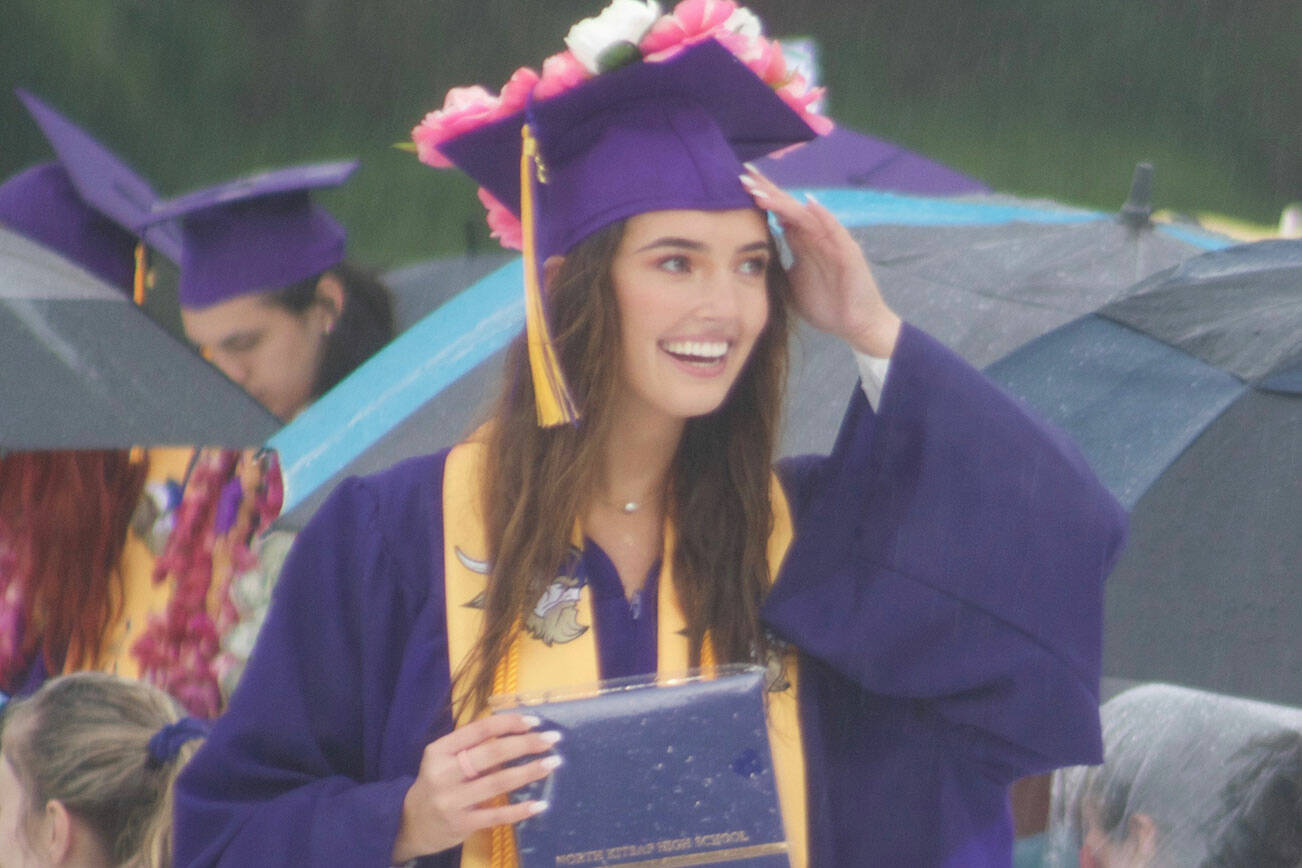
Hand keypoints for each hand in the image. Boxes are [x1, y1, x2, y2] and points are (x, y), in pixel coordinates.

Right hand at [391, 713, 561, 862]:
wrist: (409, 824)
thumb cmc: (436, 783)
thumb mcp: (444, 759)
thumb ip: (472, 746)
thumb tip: (518, 730)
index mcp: (440, 750)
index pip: (479, 729)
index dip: (508, 723)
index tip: (534, 721)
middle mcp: (443, 773)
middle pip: (491, 753)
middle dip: (525, 744)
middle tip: (552, 740)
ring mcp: (452, 800)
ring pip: (497, 782)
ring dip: (529, 772)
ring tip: (553, 763)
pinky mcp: (461, 824)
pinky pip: (496, 816)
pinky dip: (520, 810)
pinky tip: (540, 804)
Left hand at [741, 165, 900, 357]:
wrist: (855, 325)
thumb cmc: (826, 305)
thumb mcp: (792, 282)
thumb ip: (778, 264)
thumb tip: (752, 255)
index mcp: (802, 242)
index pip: (779, 213)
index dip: (761, 198)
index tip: (737, 185)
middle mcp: (816, 236)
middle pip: (789, 207)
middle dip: (767, 192)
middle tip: (743, 176)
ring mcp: (832, 243)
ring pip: (806, 216)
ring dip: (784, 203)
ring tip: (762, 194)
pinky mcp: (848, 254)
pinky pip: (835, 231)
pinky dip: (823, 216)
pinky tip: (809, 203)